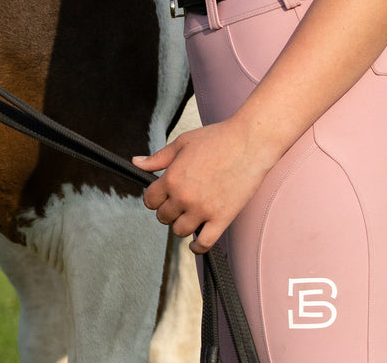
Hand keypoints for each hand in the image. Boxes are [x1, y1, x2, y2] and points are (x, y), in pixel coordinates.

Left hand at [132, 119, 279, 252]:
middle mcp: (184, 197)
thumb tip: (137, 163)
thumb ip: (158, 158)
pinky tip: (196, 242)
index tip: (161, 195)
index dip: (154, 197)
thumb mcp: (182, 143)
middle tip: (177, 202)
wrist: (249, 143)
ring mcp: (203, 210)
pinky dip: (197, 246)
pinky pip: (204, 243)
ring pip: (180, 231)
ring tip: (188, 215)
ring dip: (181, 225)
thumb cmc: (216, 139)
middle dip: (167, 210)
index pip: (150, 200)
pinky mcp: (222, 219)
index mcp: (172, 178)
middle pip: (163, 217)